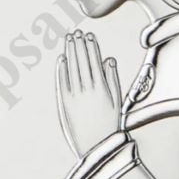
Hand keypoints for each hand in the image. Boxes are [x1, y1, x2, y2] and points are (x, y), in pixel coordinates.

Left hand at [56, 30, 121, 157]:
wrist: (96, 146)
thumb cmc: (109, 124)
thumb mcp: (116, 100)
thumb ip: (112, 78)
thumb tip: (108, 59)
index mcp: (102, 88)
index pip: (95, 62)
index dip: (91, 48)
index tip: (89, 36)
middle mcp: (87, 90)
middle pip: (82, 62)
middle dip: (79, 46)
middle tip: (76, 32)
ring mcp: (75, 96)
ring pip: (71, 69)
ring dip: (70, 53)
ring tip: (69, 40)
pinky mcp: (65, 103)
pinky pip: (62, 82)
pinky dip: (61, 70)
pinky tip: (61, 59)